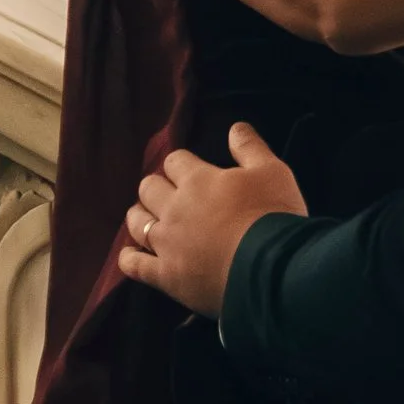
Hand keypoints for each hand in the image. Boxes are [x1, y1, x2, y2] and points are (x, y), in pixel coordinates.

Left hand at [116, 123, 308, 317]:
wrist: (271, 269)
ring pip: (137, 223)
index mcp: (197, 180)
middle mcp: (174, 208)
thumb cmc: (274, 216)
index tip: (191, 171)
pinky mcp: (166, 276)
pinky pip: (135, 266)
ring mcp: (167, 243)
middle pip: (149, 188)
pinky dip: (129, 259)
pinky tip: (129, 255)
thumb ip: (250, 147)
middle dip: (156, 188)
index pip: (175, 161)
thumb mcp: (273, 172)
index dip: (182, 164)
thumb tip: (235, 127)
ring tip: (147, 219)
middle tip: (168, 195)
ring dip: (140, 216)